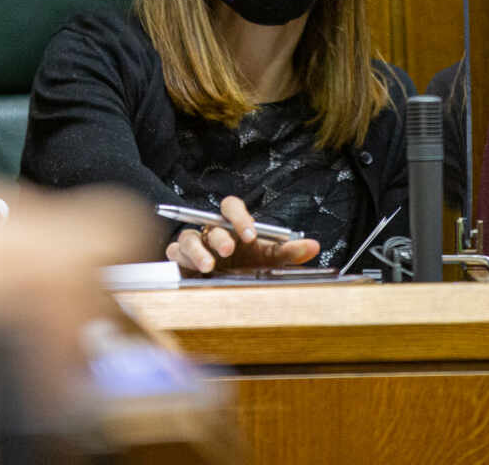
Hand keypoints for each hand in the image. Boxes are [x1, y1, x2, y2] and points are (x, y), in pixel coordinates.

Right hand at [164, 195, 318, 273]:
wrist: (224, 282)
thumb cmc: (247, 263)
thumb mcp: (269, 258)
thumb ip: (289, 251)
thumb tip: (314, 246)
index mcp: (233, 224)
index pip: (231, 207)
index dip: (238, 217)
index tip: (249, 234)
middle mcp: (211, 231)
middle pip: (210, 224)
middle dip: (220, 236)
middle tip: (230, 250)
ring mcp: (193, 245)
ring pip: (187, 239)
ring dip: (197, 251)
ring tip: (209, 266)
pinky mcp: (180, 261)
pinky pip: (173, 255)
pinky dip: (181, 262)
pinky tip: (192, 272)